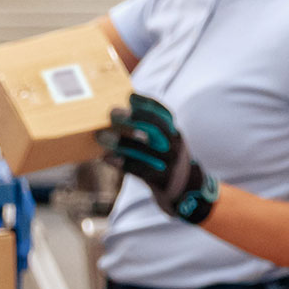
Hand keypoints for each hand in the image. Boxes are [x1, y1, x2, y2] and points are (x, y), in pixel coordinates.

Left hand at [97, 91, 216, 224]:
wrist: (187, 192)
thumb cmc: (166, 163)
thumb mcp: (167, 144)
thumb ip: (151, 132)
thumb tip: (119, 114)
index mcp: (174, 133)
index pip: (164, 113)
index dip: (147, 103)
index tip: (129, 96)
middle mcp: (175, 146)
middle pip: (156, 127)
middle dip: (135, 117)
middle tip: (113, 113)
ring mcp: (170, 164)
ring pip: (146, 149)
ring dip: (122, 141)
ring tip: (101, 136)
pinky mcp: (162, 181)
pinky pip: (140, 170)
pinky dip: (122, 163)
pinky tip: (106, 158)